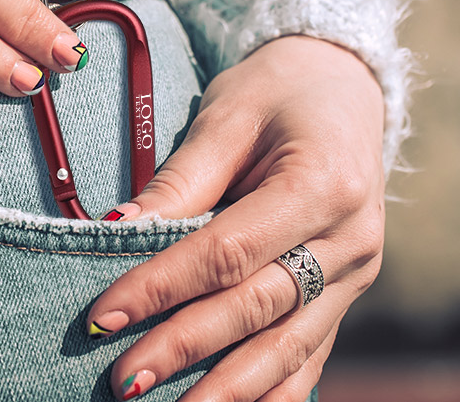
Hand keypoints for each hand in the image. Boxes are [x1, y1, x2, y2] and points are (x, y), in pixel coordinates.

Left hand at [89, 37, 385, 400]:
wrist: (340, 88)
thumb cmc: (278, 93)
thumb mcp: (227, 118)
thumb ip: (180, 182)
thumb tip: (116, 233)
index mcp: (321, 184)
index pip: (227, 253)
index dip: (161, 287)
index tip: (104, 315)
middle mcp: (350, 238)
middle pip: (255, 307)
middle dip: (184, 348)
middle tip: (123, 381)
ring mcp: (355, 270)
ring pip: (288, 345)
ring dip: (229, 388)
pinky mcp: (347, 288)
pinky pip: (312, 351)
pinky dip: (273, 389)